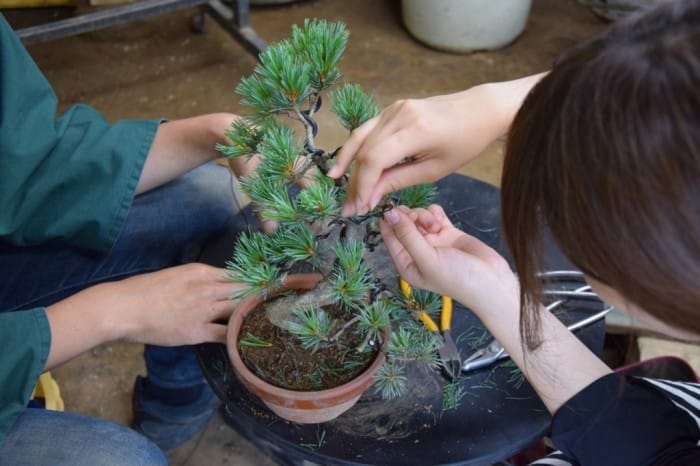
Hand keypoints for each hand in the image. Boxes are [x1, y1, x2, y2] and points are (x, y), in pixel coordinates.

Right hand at [45, 263, 246, 367]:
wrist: (124, 307)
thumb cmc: (143, 290)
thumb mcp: (175, 274)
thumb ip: (197, 279)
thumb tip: (215, 285)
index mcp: (201, 271)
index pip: (238, 274)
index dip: (254, 281)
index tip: (265, 287)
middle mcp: (208, 288)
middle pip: (244, 291)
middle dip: (259, 297)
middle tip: (273, 304)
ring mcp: (204, 310)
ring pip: (239, 310)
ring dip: (252, 315)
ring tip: (266, 321)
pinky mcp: (198, 331)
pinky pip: (226, 334)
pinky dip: (238, 337)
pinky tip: (248, 340)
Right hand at [328, 74, 545, 216]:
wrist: (479, 110)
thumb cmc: (464, 143)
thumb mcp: (435, 170)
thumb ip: (398, 181)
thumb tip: (369, 198)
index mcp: (415, 130)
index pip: (375, 159)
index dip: (363, 185)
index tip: (359, 207)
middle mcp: (399, 114)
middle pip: (364, 150)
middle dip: (355, 181)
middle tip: (349, 207)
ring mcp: (393, 108)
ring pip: (360, 138)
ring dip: (349, 165)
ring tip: (338, 186)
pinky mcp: (392, 108)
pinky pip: (368, 130)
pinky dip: (357, 149)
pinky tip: (346, 165)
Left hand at [380, 205, 516, 310]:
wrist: (492, 282)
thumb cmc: (457, 278)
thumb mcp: (428, 259)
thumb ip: (407, 236)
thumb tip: (389, 214)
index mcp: (406, 263)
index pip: (389, 237)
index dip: (389, 221)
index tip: (393, 208)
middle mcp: (417, 252)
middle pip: (403, 223)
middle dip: (410, 217)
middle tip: (419, 219)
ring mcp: (433, 241)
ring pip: (419, 216)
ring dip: (425, 216)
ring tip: (437, 225)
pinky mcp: (448, 233)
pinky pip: (434, 215)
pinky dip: (436, 213)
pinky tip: (441, 219)